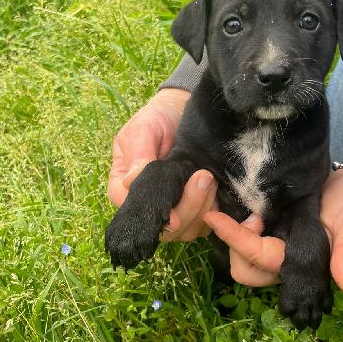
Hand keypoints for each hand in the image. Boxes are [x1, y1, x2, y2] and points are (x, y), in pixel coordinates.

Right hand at [107, 88, 217, 241]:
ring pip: (186, 229)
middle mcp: (148, 205)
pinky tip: (218, 189)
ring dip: (202, 208)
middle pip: (163, 228)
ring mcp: (172, 210)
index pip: (131, 210)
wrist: (185, 112)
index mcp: (124, 187)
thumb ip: (139, 152)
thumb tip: (129, 182)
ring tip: (211, 178)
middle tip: (203, 177)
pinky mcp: (195, 210)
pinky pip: (204, 224)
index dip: (151, 215)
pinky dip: (213, 212)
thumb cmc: (158, 117)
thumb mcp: (144, 127)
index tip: (173, 215)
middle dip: (187, 207)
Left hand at [203, 162, 342, 294]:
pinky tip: (237, 204)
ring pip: (243, 254)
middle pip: (245, 269)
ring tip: (253, 209)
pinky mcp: (277, 227)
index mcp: (303, 266)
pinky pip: (249, 234)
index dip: (237, 241)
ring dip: (236, 233)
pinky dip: (237, 224)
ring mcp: (280, 245)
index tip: (214, 218)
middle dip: (234, 245)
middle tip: (251, 215)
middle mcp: (287, 260)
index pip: (263, 260)